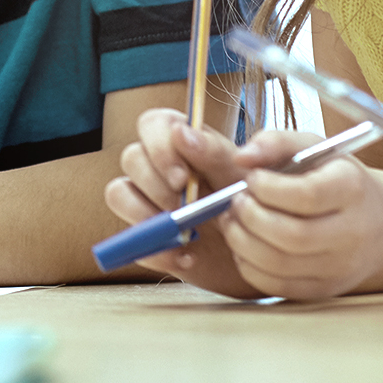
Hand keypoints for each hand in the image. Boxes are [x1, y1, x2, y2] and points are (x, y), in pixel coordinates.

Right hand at [103, 107, 259, 295]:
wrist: (265, 252)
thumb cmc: (254, 203)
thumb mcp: (243, 177)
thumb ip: (215, 151)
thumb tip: (181, 132)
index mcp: (182, 142)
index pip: (152, 124)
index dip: (159, 147)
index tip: (182, 178)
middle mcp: (158, 166)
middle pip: (131, 158)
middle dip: (155, 185)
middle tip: (184, 209)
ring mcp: (148, 201)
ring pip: (118, 193)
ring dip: (144, 215)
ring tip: (182, 234)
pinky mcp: (146, 236)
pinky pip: (130, 240)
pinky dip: (156, 252)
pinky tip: (187, 258)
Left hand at [219, 129, 382, 299]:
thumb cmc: (337, 178)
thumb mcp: (314, 148)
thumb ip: (275, 142)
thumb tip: (241, 157)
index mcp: (352, 189)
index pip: (307, 195)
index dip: (268, 188)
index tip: (251, 178)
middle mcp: (352, 233)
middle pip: (292, 235)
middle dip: (250, 216)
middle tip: (235, 200)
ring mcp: (340, 267)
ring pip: (280, 264)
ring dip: (242, 241)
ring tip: (233, 220)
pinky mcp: (324, 289)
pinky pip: (277, 286)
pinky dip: (249, 266)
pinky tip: (244, 244)